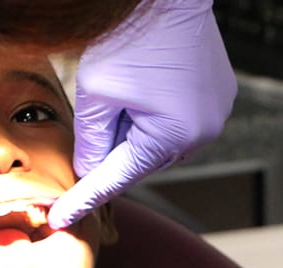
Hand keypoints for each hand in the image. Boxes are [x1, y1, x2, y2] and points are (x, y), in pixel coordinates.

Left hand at [47, 0, 236, 228]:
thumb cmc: (131, 33)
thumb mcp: (96, 93)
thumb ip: (89, 141)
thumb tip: (88, 171)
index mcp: (173, 135)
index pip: (118, 177)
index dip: (85, 197)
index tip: (63, 217)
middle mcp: (203, 132)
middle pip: (143, 159)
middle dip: (115, 145)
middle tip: (99, 113)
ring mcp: (216, 113)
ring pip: (160, 141)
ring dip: (137, 129)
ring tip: (127, 88)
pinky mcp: (219, 95)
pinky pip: (181, 119)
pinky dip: (157, 113)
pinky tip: (146, 83)